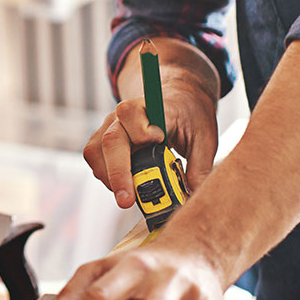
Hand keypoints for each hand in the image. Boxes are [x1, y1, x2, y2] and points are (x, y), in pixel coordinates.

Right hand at [84, 69, 218, 206]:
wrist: (180, 98)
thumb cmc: (191, 116)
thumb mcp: (205, 139)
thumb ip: (199, 168)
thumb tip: (192, 199)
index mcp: (153, 107)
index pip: (132, 114)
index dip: (140, 132)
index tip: (157, 143)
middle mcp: (125, 114)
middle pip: (110, 140)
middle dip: (117, 173)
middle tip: (127, 200)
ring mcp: (111, 125)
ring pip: (95, 151)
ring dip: (109, 177)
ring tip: (129, 194)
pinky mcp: (104, 138)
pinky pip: (94, 157)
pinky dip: (105, 175)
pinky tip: (124, 183)